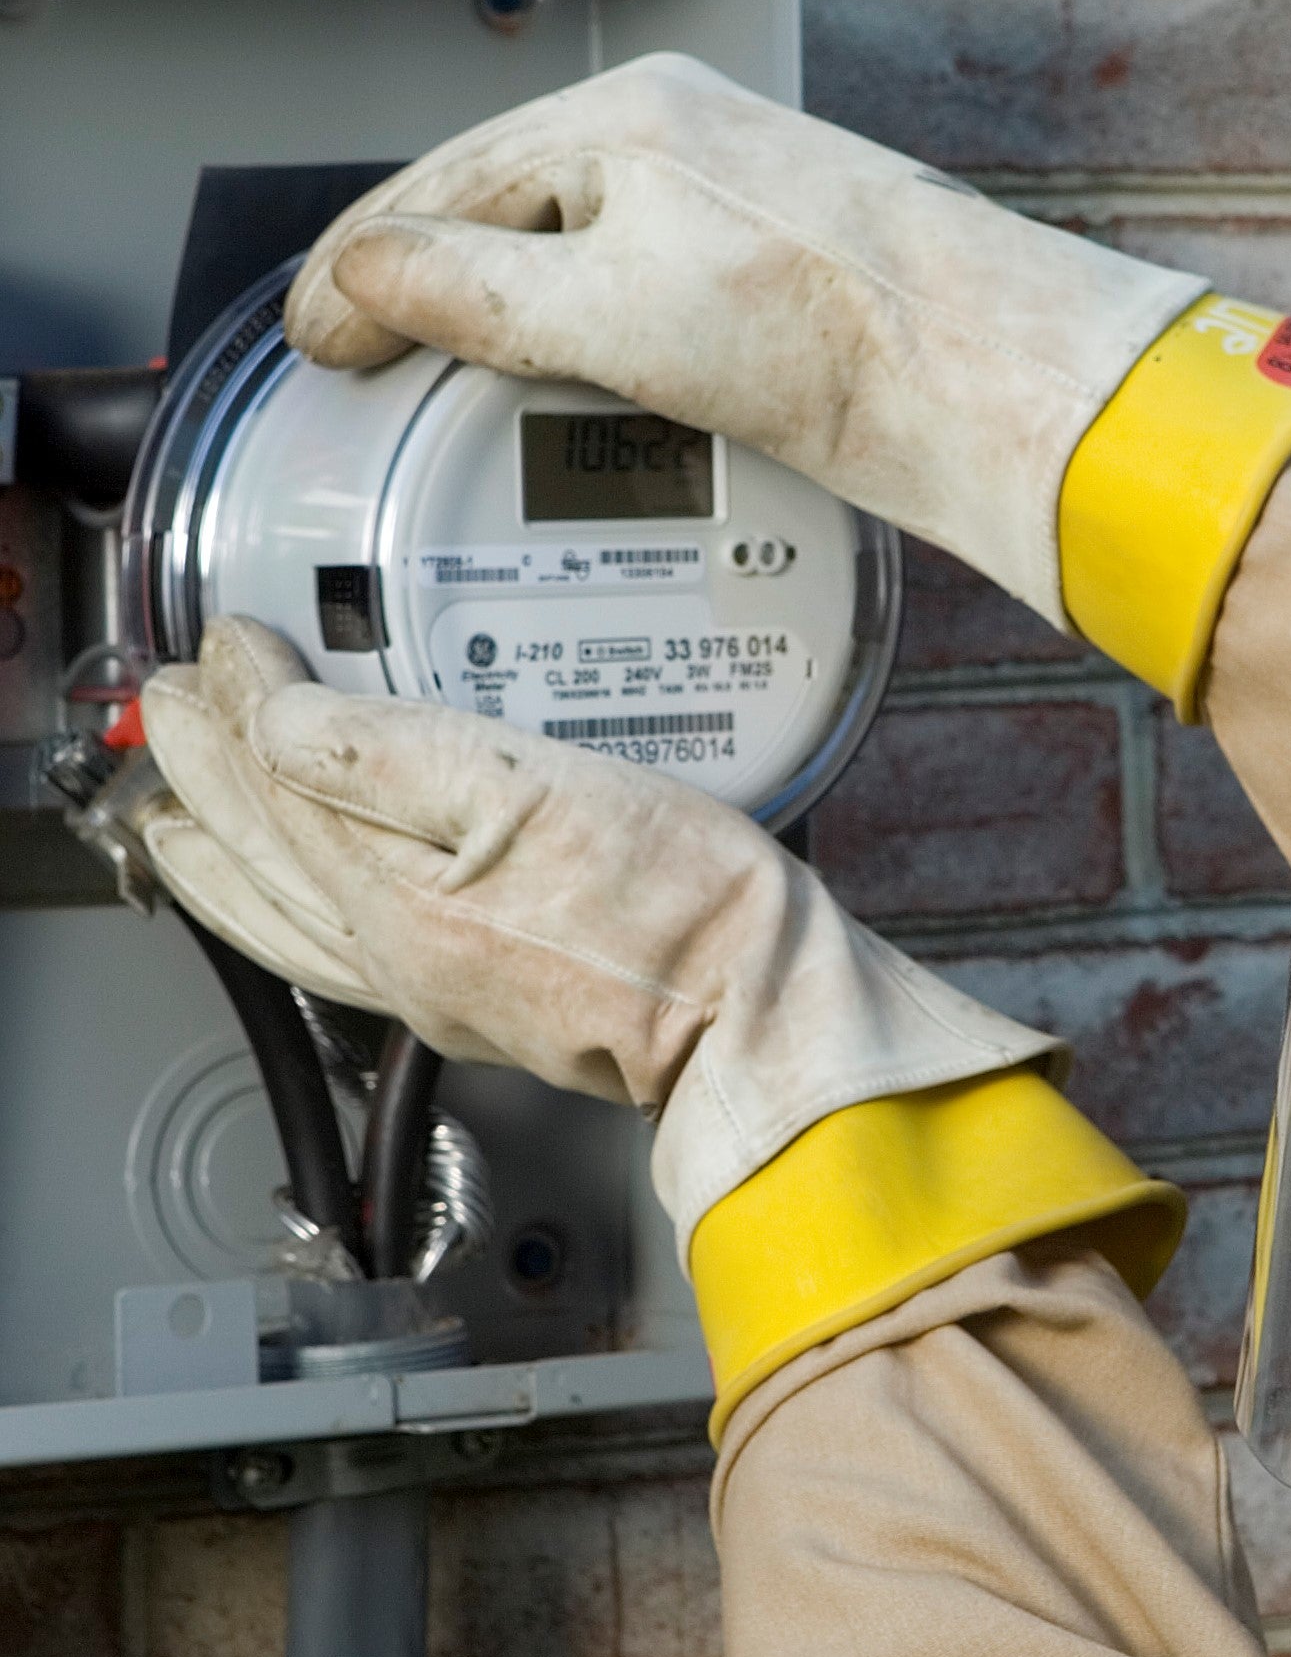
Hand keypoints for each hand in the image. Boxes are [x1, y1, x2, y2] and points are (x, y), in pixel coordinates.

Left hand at [135, 620, 1059, 1235]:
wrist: (759, 1018)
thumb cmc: (684, 910)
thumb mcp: (538, 789)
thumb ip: (395, 756)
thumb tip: (280, 722)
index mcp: (395, 896)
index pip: (282, 773)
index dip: (246, 694)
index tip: (229, 638)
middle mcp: (389, 954)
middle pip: (258, 849)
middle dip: (199, 768)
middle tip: (165, 706)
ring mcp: (427, 989)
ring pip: (277, 917)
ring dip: (215, 855)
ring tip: (175, 817)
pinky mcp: (470, 1006)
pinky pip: (325, 955)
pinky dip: (276, 914)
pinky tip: (292, 902)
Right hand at [284, 53, 1202, 628]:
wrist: (985, 380)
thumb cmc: (843, 330)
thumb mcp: (615, 312)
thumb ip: (477, 294)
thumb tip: (364, 280)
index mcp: (634, 115)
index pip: (450, 185)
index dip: (363, 266)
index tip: (312, 336)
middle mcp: (684, 143)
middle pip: (511, 212)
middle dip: (428, 283)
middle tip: (361, 358)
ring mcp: (735, 209)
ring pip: (579, 255)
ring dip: (507, 316)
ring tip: (448, 382)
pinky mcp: (779, 281)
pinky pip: (642, 295)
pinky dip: (585, 340)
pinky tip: (577, 388)